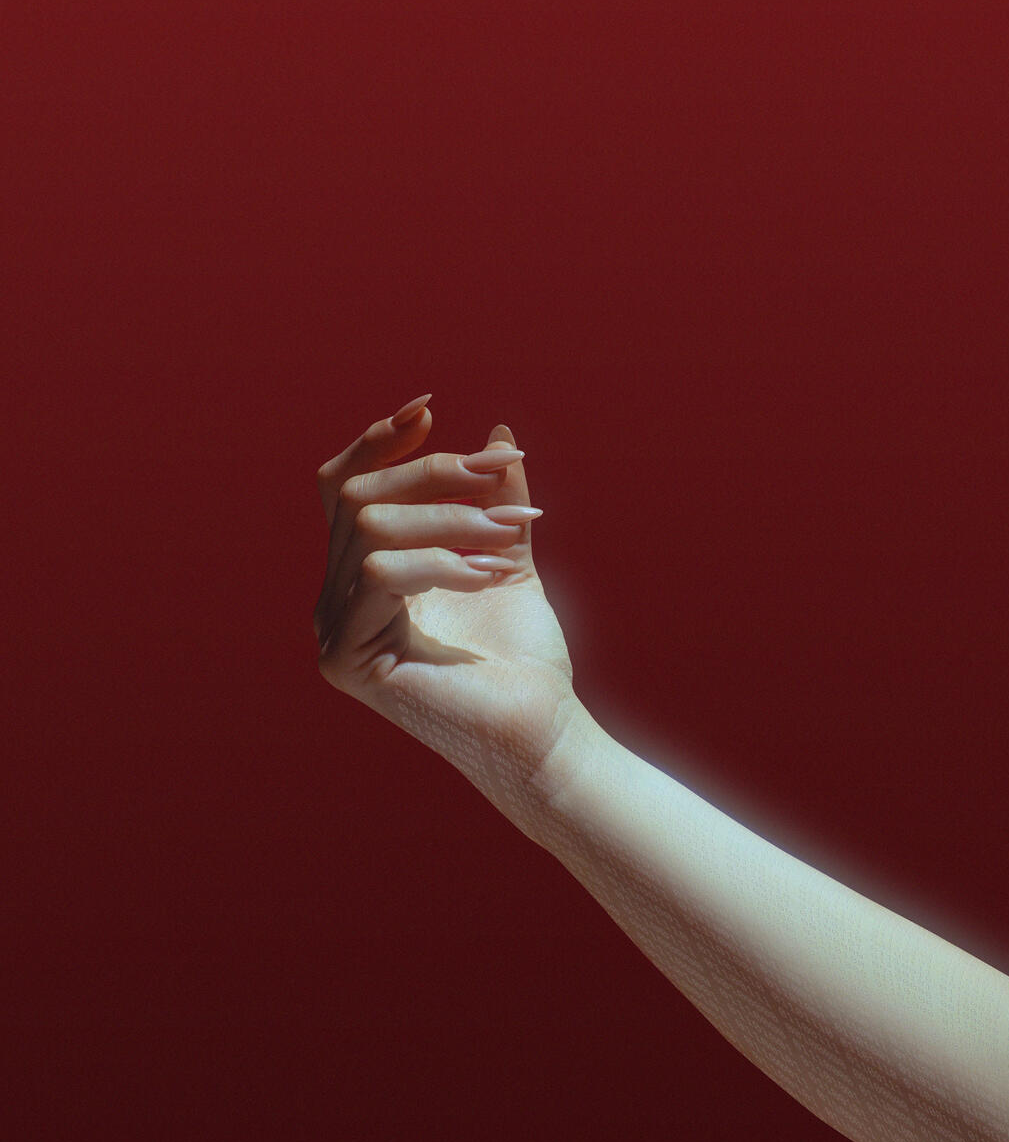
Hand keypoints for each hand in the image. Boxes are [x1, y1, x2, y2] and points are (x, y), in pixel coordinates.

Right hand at [313, 395, 581, 828]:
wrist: (542, 732)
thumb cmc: (525, 661)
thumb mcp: (508, 558)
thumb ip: (493, 501)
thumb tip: (500, 433)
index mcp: (364, 580)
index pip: (343, 491)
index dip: (376, 444)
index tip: (429, 409)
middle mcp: (336, 603)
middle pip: (356, 498)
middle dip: (431, 472)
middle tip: (500, 471)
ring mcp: (333, 633)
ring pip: (368, 528)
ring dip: (449, 516)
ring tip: (511, 528)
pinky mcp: (346, 658)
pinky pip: (379, 575)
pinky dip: (441, 562)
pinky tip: (491, 576)